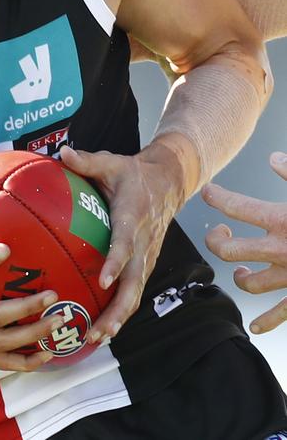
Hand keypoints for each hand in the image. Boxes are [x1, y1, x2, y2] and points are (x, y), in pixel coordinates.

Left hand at [59, 142, 184, 343]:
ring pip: (136, 293)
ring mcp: (147, 255)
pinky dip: (122, 311)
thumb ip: (87, 161)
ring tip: (96, 338)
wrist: (170, 180)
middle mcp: (143, 242)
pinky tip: (102, 326)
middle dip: (117, 310)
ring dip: (119, 318)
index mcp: (132, 217)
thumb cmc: (134, 173)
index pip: (125, 243)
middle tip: (97, 331)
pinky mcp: (146, 262)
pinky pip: (134, 290)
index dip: (116, 262)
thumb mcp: (111, 162)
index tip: (104, 281)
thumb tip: (62, 153)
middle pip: (134, 282)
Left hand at [202, 152, 286, 333]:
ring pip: (248, 283)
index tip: (208, 191)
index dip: (216, 197)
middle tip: (217, 231)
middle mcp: (280, 250)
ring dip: (239, 276)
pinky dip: (266, 322)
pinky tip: (255, 327)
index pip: (235, 206)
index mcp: (281, 219)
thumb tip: (274, 158)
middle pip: (228, 248)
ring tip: (238, 268)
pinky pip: (280, 315)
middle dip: (215, 240)